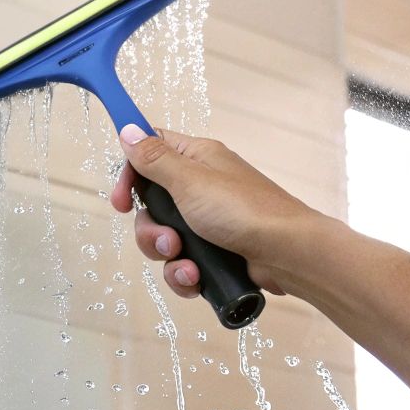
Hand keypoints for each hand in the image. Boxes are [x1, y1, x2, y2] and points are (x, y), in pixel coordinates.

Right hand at [112, 124, 326, 299]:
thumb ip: (155, 159)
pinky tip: (196, 279)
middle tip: (168, 241)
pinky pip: (184, 262)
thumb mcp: (190, 181)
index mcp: (196, 159)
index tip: (119, 202)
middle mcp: (201, 187)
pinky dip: (185, 274)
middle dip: (151, 231)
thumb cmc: (244, 210)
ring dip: (168, 257)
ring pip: (165, 239)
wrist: (289, 254)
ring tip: (187, 265)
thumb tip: (128, 129)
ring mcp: (209, 221)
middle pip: (152, 206)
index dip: (129, 176)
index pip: (149, 155)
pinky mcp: (216, 251)